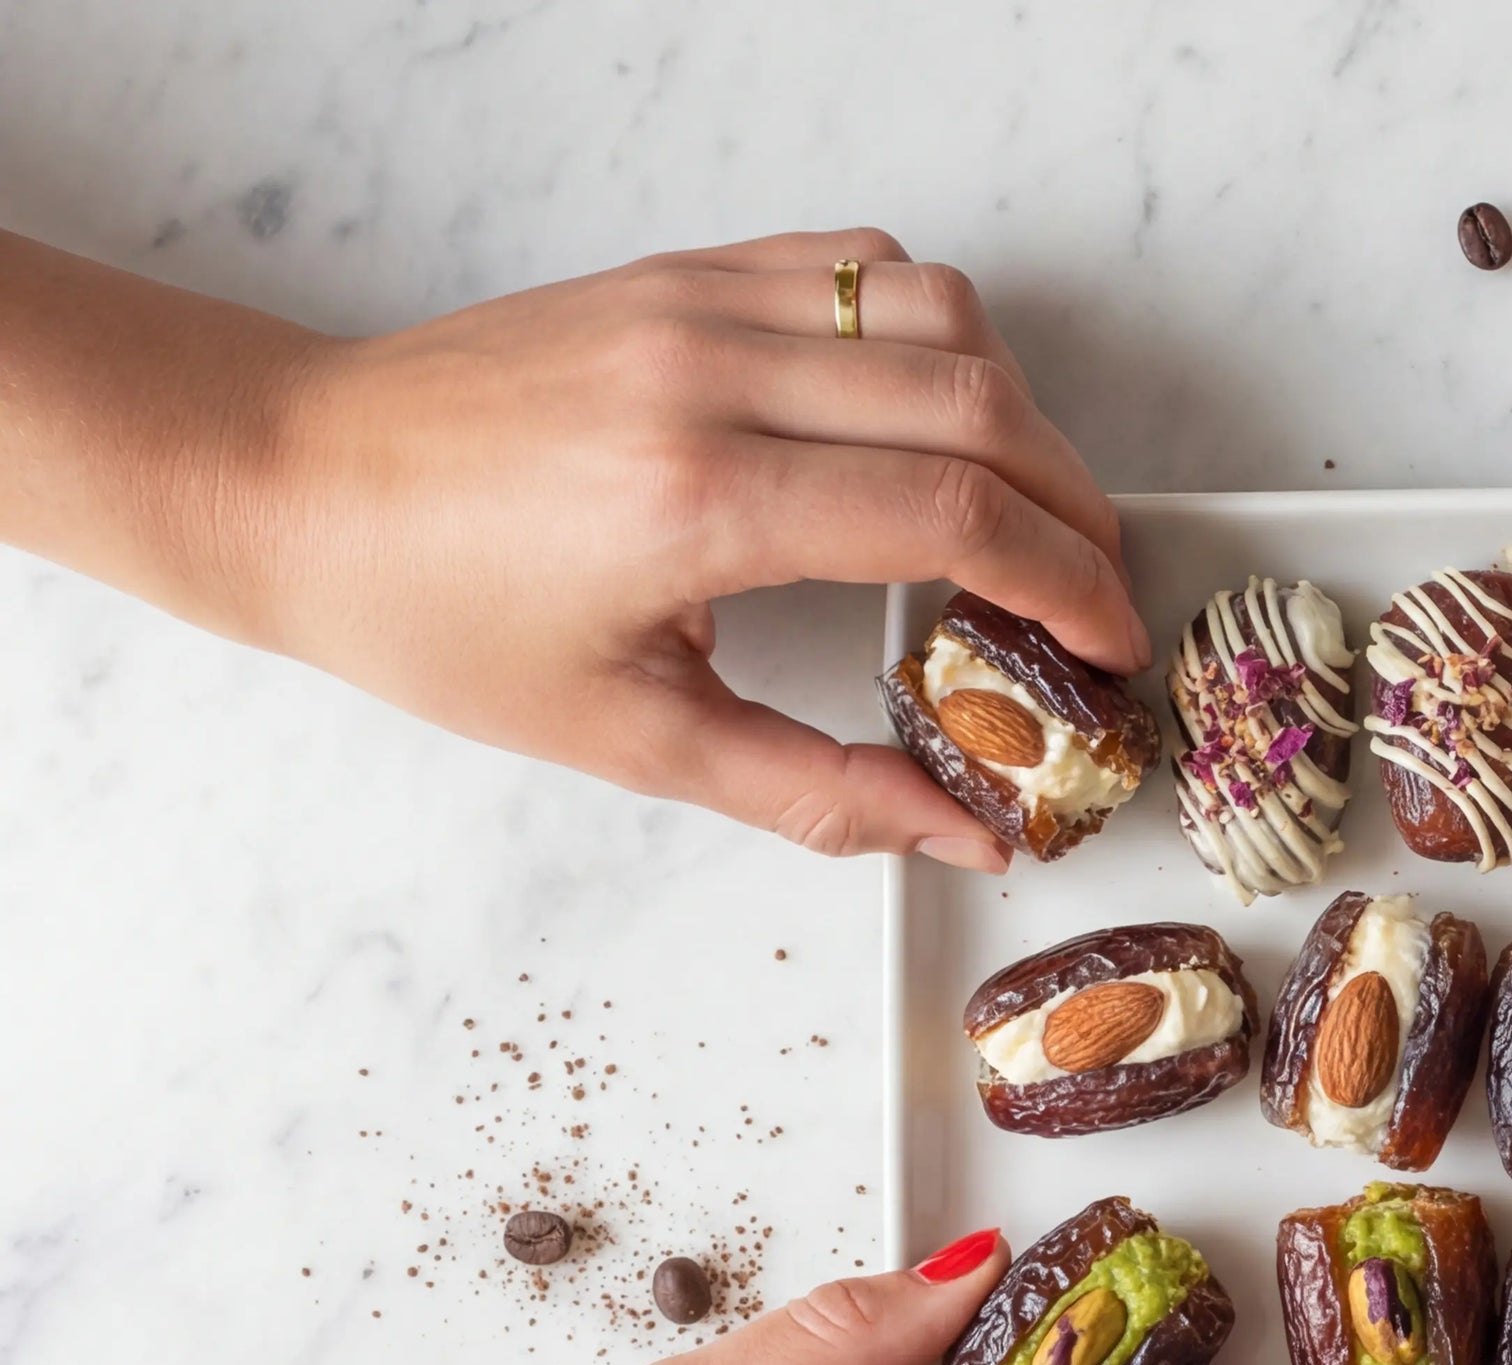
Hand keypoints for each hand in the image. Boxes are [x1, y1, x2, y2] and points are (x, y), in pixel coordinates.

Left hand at [249, 230, 1145, 867]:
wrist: (288, 485)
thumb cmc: (432, 613)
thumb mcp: (629, 738)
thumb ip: (816, 790)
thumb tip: (963, 834)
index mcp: (693, 499)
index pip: (954, 512)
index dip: (1067, 584)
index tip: (1109, 644)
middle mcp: (705, 375)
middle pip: (980, 406)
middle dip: (1074, 507)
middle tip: (1093, 593)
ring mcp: (695, 304)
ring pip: (942, 316)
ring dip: (1021, 412)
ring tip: (1025, 506)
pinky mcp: (681, 273)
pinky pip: (863, 269)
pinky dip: (937, 335)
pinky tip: (938, 416)